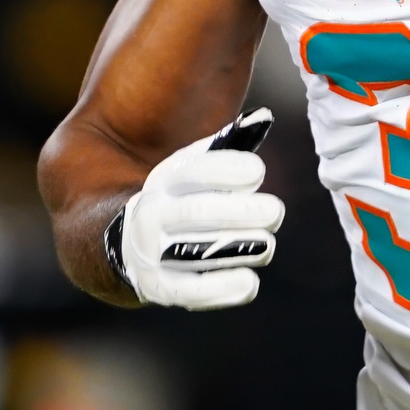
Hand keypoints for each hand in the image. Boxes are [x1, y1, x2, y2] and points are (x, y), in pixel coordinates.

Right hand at [106, 109, 284, 309]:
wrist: (135, 244)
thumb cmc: (186, 199)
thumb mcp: (198, 168)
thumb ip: (230, 145)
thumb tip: (264, 117)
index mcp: (166, 180)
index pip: (194, 170)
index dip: (227, 169)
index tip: (258, 171)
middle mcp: (153, 214)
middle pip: (197, 212)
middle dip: (241, 211)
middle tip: (275, 211)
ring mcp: (152, 253)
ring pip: (196, 252)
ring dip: (236, 249)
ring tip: (266, 245)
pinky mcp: (160, 288)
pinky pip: (191, 292)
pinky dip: (222, 289)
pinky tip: (249, 282)